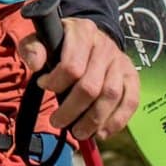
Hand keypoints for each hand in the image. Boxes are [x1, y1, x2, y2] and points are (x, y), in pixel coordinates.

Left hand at [16, 13, 139, 143]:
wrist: (90, 37)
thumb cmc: (62, 43)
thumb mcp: (42, 38)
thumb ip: (33, 48)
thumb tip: (36, 66)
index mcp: (82, 32)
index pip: (71, 66)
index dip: (56, 83)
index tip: (43, 86)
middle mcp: (105, 45)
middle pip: (90, 85)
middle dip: (71, 110)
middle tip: (57, 122)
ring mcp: (120, 61)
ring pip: (110, 96)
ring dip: (93, 120)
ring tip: (78, 132)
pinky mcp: (132, 76)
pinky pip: (130, 101)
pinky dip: (117, 121)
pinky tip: (101, 133)